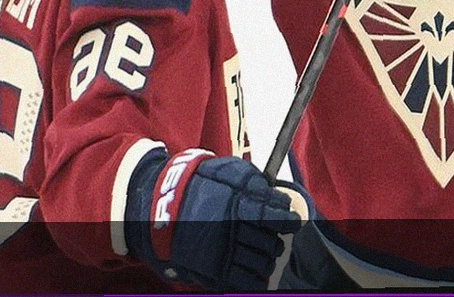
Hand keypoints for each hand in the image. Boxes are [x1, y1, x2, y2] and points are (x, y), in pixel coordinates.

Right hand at [126, 149, 307, 291]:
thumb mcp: (228, 172)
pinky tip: (258, 275)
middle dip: (275, 241)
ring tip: (265, 255)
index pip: (272, 216)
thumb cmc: (198, 184)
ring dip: (267, 260)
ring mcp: (222, 252)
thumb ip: (256, 185)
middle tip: (274, 239)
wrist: (160, 205)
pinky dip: (255, 280)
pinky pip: (243, 282)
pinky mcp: (213, 269)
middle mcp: (231, 231)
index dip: (288, 220)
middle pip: (270, 243)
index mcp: (236, 205)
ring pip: (261, 263)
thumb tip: (279, 200)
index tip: (294, 222)